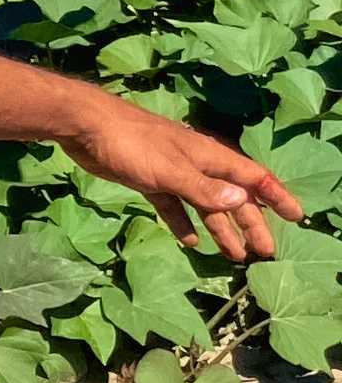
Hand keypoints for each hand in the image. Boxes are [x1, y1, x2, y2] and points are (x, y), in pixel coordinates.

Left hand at [56, 96, 297, 263]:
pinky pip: (173, 206)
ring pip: (204, 205)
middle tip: (264, 253)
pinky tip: (191, 242)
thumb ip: (204, 189)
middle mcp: (197, 165)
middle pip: (232, 198)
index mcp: (209, 157)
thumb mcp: (170, 170)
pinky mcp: (149, 180)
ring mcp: (172, 173)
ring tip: (235, 255)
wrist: (86, 127)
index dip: (276, 196)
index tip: (296, 216)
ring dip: (220, 229)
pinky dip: (183, 223)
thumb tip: (242, 202)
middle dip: (251, 224)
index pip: (253, 178)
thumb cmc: (132, 144)